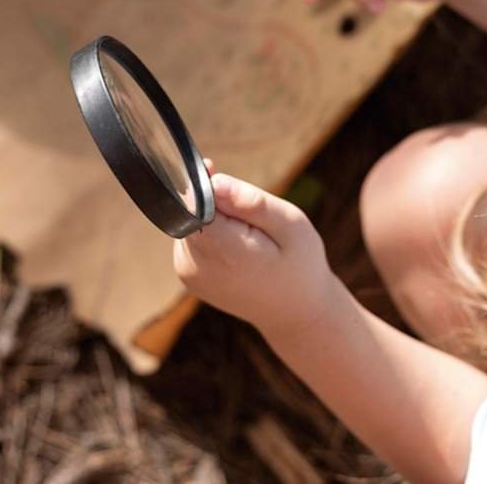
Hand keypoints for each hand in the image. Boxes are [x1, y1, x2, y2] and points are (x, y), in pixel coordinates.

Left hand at [173, 171, 340, 338]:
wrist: (295, 313)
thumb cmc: (300, 264)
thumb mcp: (291, 225)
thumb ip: (252, 202)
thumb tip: (215, 182)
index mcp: (225, 252)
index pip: (193, 203)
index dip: (205, 185)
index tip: (219, 173)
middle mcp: (199, 266)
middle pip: (189, 211)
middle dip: (214, 202)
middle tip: (250, 216)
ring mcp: (188, 275)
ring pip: (188, 222)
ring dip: (213, 218)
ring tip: (247, 235)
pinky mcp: (187, 277)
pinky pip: (189, 238)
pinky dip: (210, 233)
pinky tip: (236, 246)